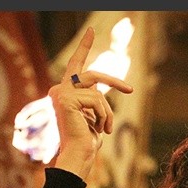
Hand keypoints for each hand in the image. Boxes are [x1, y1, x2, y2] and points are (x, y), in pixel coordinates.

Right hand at [48, 27, 133, 178]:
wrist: (79, 156)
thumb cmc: (87, 141)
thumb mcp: (94, 116)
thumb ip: (93, 100)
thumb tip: (99, 89)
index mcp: (63, 92)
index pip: (76, 66)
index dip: (84, 47)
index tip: (91, 31)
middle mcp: (58, 90)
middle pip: (93, 75)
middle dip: (113, 81)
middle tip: (130, 90)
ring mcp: (60, 93)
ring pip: (98, 91)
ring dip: (107, 111)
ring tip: (107, 128)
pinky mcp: (66, 99)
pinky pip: (97, 99)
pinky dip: (104, 115)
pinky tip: (99, 129)